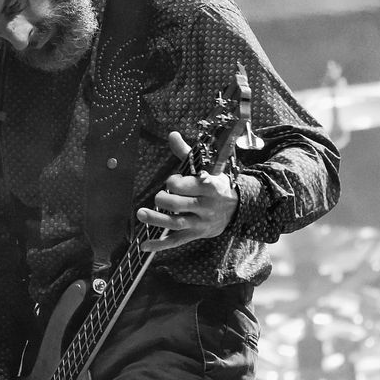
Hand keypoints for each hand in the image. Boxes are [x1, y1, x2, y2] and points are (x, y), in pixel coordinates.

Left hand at [137, 131, 237, 251]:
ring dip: (157, 220)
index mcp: (210, 187)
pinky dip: (160, 245)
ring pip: (177, 223)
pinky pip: (176, 241)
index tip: (173, 181)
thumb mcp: (207, 167)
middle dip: (166, 200)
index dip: (177, 183)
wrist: (239, 209)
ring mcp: (200, 223)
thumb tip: (172, 134)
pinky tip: (144, 246)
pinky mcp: (195, 235)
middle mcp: (206, 206)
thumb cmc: (216, 184)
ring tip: (141, 214)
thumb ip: (187, 153)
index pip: (190, 185)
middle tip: (159, 196)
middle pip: (181, 205)